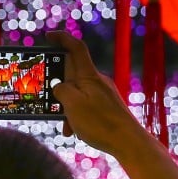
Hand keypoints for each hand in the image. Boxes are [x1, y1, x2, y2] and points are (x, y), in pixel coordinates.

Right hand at [47, 31, 146, 156]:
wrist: (129, 142)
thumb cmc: (101, 123)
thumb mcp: (72, 105)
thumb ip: (61, 91)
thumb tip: (60, 87)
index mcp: (89, 76)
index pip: (75, 48)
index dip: (62, 38)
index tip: (48, 36)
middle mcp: (97, 81)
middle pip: (72, 74)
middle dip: (58, 87)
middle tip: (48, 99)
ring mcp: (103, 93)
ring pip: (77, 94)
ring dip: (67, 106)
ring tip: (66, 125)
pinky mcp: (107, 106)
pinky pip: (86, 105)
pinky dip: (77, 115)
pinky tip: (75, 131)